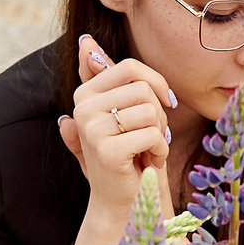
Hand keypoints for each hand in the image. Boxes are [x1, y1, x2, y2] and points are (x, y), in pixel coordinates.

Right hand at [55, 33, 177, 244]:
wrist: (124, 202)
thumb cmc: (128, 155)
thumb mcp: (118, 112)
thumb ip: (101, 77)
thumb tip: (85, 42)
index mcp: (85, 93)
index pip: (131, 68)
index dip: (155, 86)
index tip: (161, 105)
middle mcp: (82, 107)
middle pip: (143, 89)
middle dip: (158, 115)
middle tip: (149, 138)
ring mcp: (91, 128)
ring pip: (150, 111)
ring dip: (160, 135)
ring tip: (146, 151)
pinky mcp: (107, 149)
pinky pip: (152, 133)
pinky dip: (160, 151)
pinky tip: (147, 163)